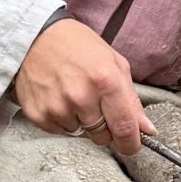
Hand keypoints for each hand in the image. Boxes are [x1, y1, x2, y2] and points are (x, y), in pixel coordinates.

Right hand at [14, 19, 156, 153]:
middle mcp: (81, 97)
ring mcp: (57, 107)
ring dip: (82, 121)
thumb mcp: (115, 63)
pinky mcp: (38, 114)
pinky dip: (62, 119)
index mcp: (106, 81)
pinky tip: (59, 97)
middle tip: (98, 106)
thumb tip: (146, 129)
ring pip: (81, 133)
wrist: (35, 36)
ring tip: (74, 95)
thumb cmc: (78, 46)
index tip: (132, 145)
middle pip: (103, 136)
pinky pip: (59, 131)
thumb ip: (132, 100)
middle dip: (106, 129)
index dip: (131, 143)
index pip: (124, 128)